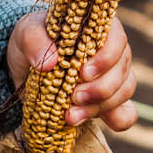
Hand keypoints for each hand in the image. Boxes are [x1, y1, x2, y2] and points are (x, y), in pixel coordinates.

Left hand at [6, 9, 137, 131]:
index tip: (83, 73)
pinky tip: (100, 123)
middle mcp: (113, 52)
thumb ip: (34, 41)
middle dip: (101, 89)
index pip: (117, 40)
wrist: (26, 68)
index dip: (106, 59)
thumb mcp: (26, 34)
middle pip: (122, 70)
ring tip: (71, 116)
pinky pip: (126, 113)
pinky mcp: (107, 101)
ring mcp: (114, 78)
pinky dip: (117, 120)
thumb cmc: (33, 43)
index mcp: (99, 29)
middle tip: (74, 97)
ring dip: (99, 107)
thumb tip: (50, 62)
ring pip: (124, 92)